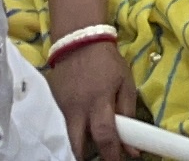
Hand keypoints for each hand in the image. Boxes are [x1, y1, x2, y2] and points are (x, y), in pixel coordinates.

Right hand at [48, 35, 144, 160]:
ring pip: (70, 135)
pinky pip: (65, 122)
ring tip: (92, 138)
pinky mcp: (55, 102)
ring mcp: (63, 105)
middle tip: (98, 159)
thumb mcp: (125, 83)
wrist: (79, 39)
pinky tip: (84, 119)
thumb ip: (129, 114)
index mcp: (99, 101)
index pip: (105, 136)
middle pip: (78, 144)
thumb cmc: (107, 61)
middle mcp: (78, 107)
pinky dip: (75, 126)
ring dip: (81, 142)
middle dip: (86, 158)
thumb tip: (133, 147)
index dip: (111, 154)